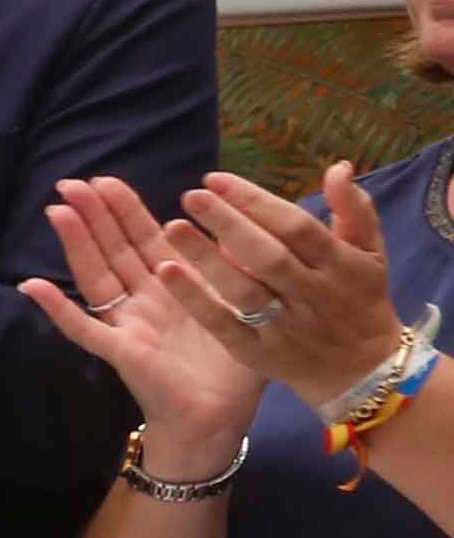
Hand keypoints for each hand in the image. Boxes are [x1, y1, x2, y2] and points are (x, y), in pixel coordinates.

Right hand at [32, 179, 268, 465]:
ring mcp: (127, 325)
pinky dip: (57, 309)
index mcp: (174, 286)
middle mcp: (144, 301)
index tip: (106, 179)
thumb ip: (239, 266)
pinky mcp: (121, 351)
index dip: (124, 210)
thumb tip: (239, 220)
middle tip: (71, 181)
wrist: (221, 419)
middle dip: (93, 215)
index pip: (144, 238)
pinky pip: (83, 328)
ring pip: (95, 276)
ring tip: (56, 212)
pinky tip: (32, 287)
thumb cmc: (234, 367)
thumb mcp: (246, 304)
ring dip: (75, 244)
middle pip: (113, 249)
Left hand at [146, 161, 412, 412]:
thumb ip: (354, 209)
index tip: (215, 180)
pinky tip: (167, 272)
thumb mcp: (371, 252)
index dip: (256, 201)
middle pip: (267, 255)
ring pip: (243, 290)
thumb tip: (338, 167)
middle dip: (228, 223)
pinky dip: (196, 300)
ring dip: (205, 258)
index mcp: (341, 265)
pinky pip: (224, 326)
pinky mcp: (259, 354)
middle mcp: (313, 296)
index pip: (296, 226)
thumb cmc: (360, 299)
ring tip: (171, 226)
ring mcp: (285, 328)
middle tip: (191, 195)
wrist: (361, 370)